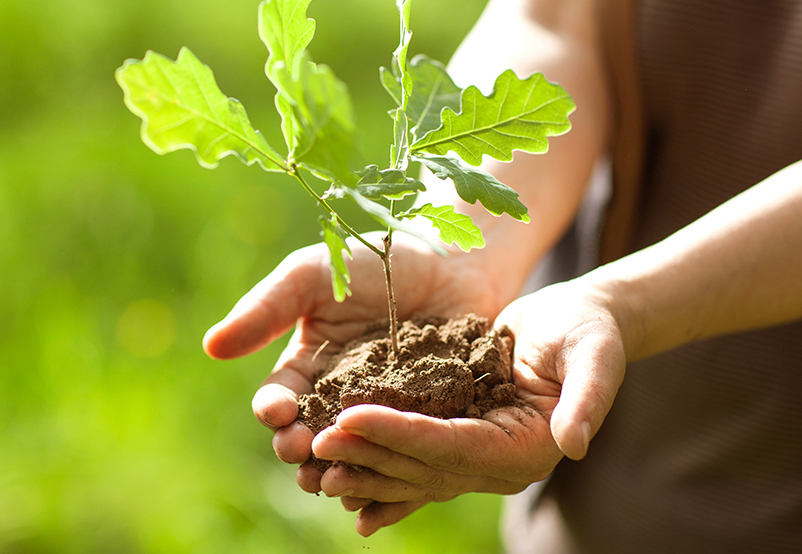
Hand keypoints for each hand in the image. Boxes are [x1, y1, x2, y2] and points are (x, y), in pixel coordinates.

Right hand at [202, 232, 508, 484]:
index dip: (274, 410)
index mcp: (309, 368)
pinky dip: (396, 465)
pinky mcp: (426, 422)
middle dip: (302, 449)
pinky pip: (407, 449)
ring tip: (339, 480)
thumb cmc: (374, 261)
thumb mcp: (313, 276)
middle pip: (313, 436)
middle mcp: (342, 399)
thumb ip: (266, 308)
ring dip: (344, 469)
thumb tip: (211, 346)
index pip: (281, 399)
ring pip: (357, 452)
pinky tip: (393, 476)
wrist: (449, 260)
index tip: (276, 413)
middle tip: (302, 457)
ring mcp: (384, 414)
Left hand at [309, 279, 626, 535]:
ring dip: (366, 464)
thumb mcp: (594, 353)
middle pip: (426, 466)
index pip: (454, 448)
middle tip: (316, 442)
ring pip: (414, 470)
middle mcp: (500, 463)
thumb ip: (589, 397)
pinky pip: (415, 458)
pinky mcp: (462, 439)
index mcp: (528, 447)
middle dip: (371, 454)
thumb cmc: (588, 331)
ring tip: (316, 458)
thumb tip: (573, 445)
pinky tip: (343, 470)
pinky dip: (380, 462)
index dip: (401, 434)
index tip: (351, 418)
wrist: (578, 325)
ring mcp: (479, 455)